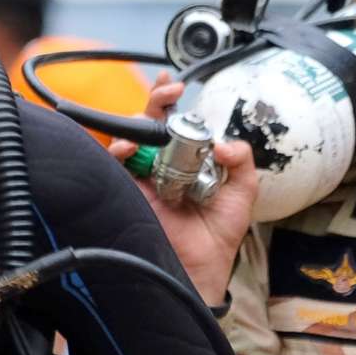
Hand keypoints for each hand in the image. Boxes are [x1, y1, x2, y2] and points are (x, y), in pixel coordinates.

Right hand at [128, 77, 258, 305]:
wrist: (200, 269)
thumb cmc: (218, 237)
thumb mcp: (242, 192)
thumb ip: (241, 161)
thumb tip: (222, 142)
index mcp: (186, 161)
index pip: (175, 124)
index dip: (170, 101)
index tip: (176, 85)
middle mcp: (161, 165)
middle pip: (148, 124)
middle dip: (154, 102)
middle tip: (167, 93)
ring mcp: (142, 178)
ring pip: (128, 139)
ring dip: (135, 125)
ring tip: (148, 125)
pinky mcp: (127, 192)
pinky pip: (113, 166)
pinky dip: (118, 151)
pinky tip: (129, 150)